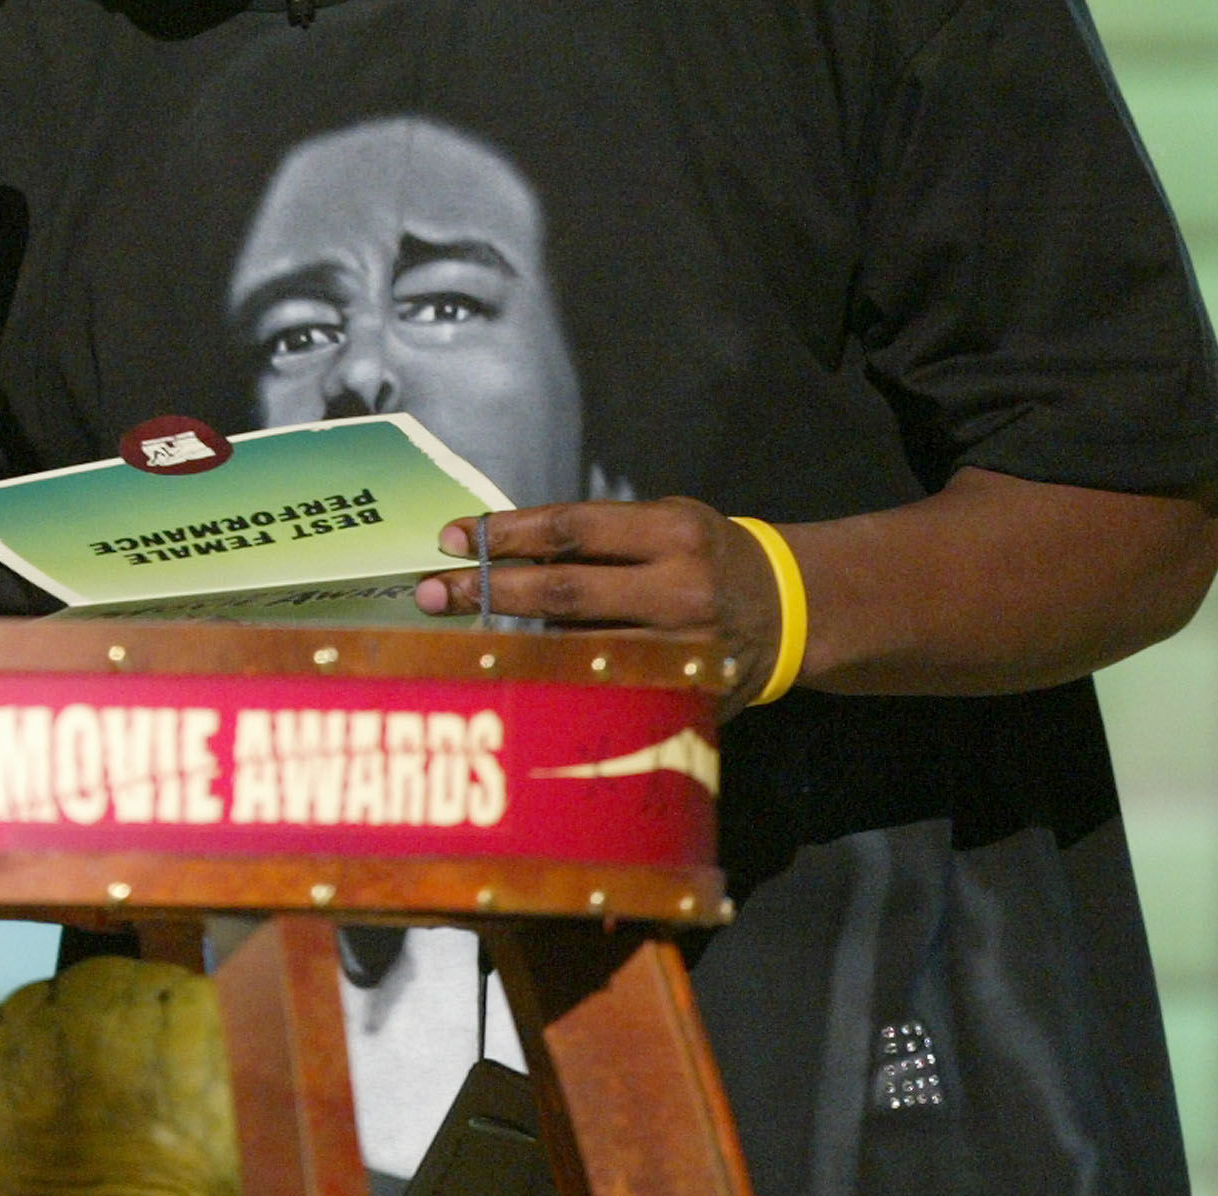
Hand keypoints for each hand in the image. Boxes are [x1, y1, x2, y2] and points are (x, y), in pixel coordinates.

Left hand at [414, 498, 782, 713]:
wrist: (788, 610)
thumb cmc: (706, 555)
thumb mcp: (666, 523)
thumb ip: (599, 537)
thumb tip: (507, 550)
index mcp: (673, 534)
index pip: (570, 528)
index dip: (506, 532)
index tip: (453, 538)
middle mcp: (678, 591)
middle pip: (562, 591)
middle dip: (488, 590)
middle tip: (429, 592)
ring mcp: (679, 649)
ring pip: (573, 646)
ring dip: (508, 640)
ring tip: (452, 637)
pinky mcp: (680, 693)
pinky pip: (601, 685)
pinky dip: (552, 677)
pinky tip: (510, 675)